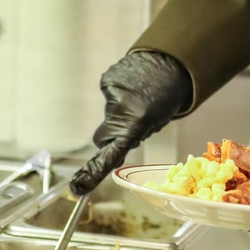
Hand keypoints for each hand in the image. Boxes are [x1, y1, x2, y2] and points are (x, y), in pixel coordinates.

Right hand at [70, 50, 193, 195]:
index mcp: (136, 124)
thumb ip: (132, 135)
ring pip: (107, 113)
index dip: (93, 173)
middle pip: (102, 136)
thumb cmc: (166, 96)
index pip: (110, 155)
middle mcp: (119, 109)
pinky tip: (132, 87)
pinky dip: (117, 94)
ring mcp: (111, 92)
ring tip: (138, 98)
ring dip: (119, 111)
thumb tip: (114, 145)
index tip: (78, 186)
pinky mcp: (106, 79)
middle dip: (111, 135)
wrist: (171, 63)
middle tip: (131, 124)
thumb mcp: (154, 123)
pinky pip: (108, 95)